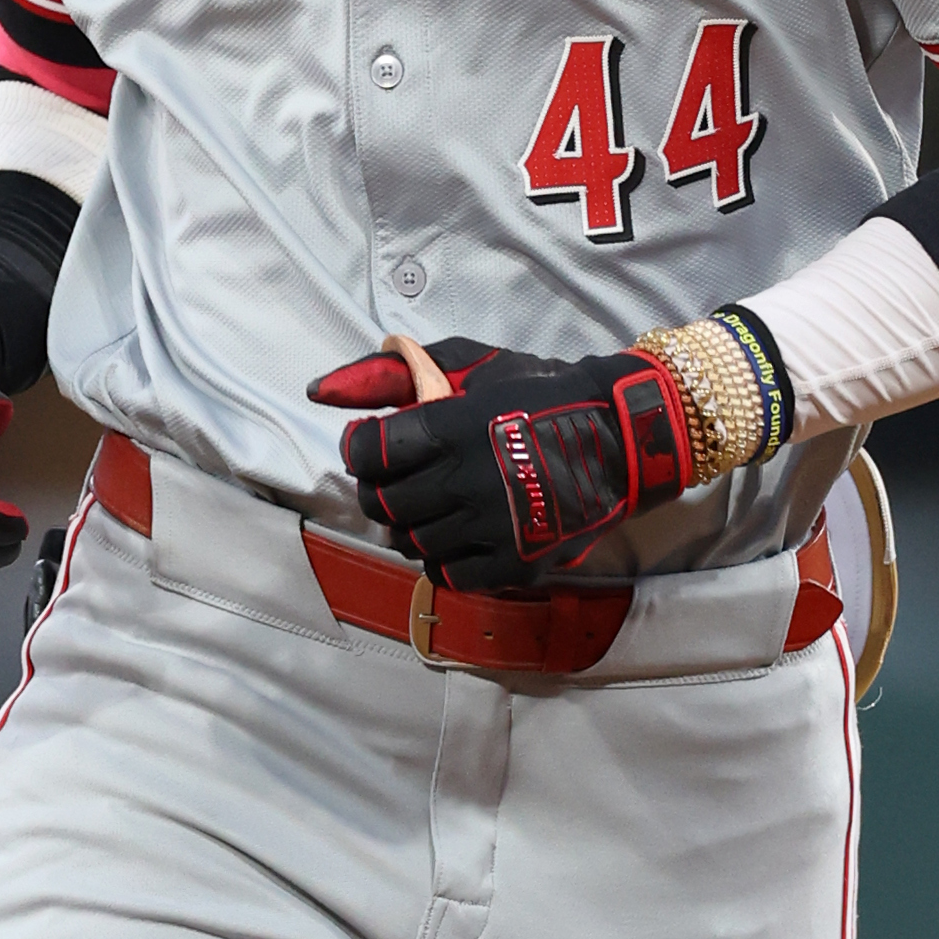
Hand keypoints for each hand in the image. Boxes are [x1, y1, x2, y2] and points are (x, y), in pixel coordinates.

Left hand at [306, 334, 693, 587]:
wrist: (618, 438)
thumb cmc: (537, 393)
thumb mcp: (468, 365)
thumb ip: (393, 374)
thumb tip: (321, 390)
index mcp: (452, 427)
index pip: (368, 454)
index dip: (361, 449)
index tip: (374, 443)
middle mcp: (465, 481)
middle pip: (382, 502)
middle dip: (381, 487)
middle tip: (402, 474)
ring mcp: (489, 527)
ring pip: (410, 540)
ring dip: (411, 522)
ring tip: (434, 500)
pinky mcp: (511, 562)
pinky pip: (446, 573)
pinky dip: (440, 555)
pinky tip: (457, 531)